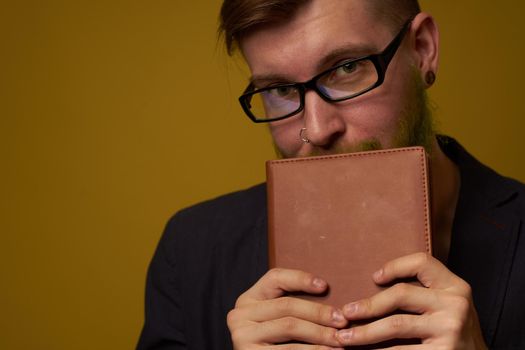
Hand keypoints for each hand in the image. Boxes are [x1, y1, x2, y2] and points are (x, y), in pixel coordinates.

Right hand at [227, 268, 347, 348]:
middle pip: (286, 305)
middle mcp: (239, 315)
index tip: (324, 286)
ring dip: (320, 333)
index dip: (300, 278)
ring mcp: (242, 335)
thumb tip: (326, 292)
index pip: (274, 278)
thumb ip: (290, 306)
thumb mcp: (275, 319)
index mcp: (248, 299)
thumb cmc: (274, 343)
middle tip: (342, 320)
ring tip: (340, 338)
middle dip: (318, 312)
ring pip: (290, 326)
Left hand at [335, 253, 487, 348]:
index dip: (395, 266)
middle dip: (368, 305)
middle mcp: (455, 305)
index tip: (374, 277)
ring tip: (344, 337)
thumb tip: (375, 281)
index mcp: (455, 286)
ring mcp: (450, 330)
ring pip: (395, 325)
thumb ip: (425, 291)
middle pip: (400, 295)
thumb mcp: (449, 304)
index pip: (421, 262)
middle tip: (345, 313)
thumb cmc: (453, 330)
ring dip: (364, 332)